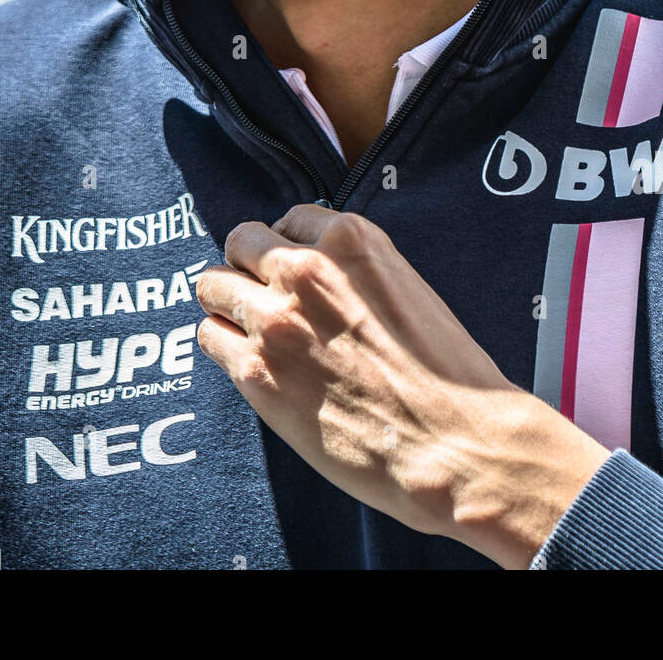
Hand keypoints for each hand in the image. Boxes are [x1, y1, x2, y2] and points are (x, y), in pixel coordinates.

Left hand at [194, 202, 609, 565]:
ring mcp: (275, 319)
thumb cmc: (445, 375)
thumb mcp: (406, 288)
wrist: (453, 443)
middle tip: (261, 295)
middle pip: (241, 241)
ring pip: (211, 285)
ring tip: (248, 328)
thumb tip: (319, 277)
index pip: (290, 219)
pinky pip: (209, 337)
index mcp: (352, 240)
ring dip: (228, 303)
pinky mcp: (256, 372)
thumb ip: (354, 271)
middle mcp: (306, 269)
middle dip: (248, 266)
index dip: (290, 246)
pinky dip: (223, 344)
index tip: (292, 269)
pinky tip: (248, 360)